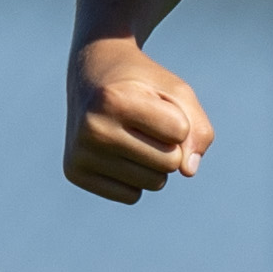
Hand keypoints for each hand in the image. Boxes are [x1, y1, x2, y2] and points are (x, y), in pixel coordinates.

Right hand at [65, 40, 210, 202]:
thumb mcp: (177, 92)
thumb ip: (198, 129)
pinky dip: (135, 178)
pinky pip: (132, 195)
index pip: (180, 132)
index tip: (155, 103)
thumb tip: (188, 171)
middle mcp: (92, 128)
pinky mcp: (74, 173)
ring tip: (130, 135)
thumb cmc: (141, 85)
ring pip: (154, 183)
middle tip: (142, 122)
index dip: (179, 119)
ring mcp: (79, 153)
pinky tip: (116, 151)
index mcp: (114, 101)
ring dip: (154, 163)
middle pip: (170, 163)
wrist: (90, 76)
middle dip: (169, 145)